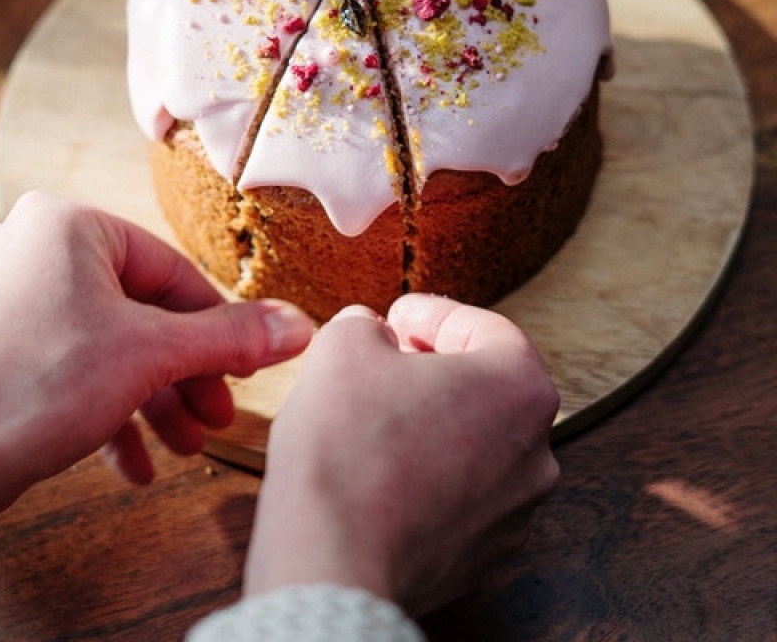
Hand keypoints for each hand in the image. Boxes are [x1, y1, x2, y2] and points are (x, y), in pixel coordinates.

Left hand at [0, 191, 312, 557]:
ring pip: (104, 340)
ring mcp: (4, 292)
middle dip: (181, 374)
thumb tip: (300, 325)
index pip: (169, 271)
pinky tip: (131, 462)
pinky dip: (103, 405)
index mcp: (65, 222)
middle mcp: (30, 244)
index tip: (248, 372)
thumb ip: (230, 337)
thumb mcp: (152, 356)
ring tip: (184, 447)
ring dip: (149, 397)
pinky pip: (65, 362)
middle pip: (138, 310)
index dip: (218, 328)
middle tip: (216, 419)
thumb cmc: (38, 389)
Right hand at [245, 294, 559, 614]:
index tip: (397, 316)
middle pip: (488, 387)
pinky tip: (381, 469)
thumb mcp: (345, 345)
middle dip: (436, 368)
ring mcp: (515, 511)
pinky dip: (429, 474)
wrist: (333, 557)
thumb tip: (369, 333)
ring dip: (433, 422)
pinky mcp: (484, 555)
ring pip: (476, 444)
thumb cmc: (348, 448)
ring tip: (376, 416)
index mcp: (520, 388)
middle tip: (387, 361)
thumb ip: (366, 324)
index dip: (434, 314)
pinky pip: (461, 495)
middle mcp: (536, 453)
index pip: (485, 328)